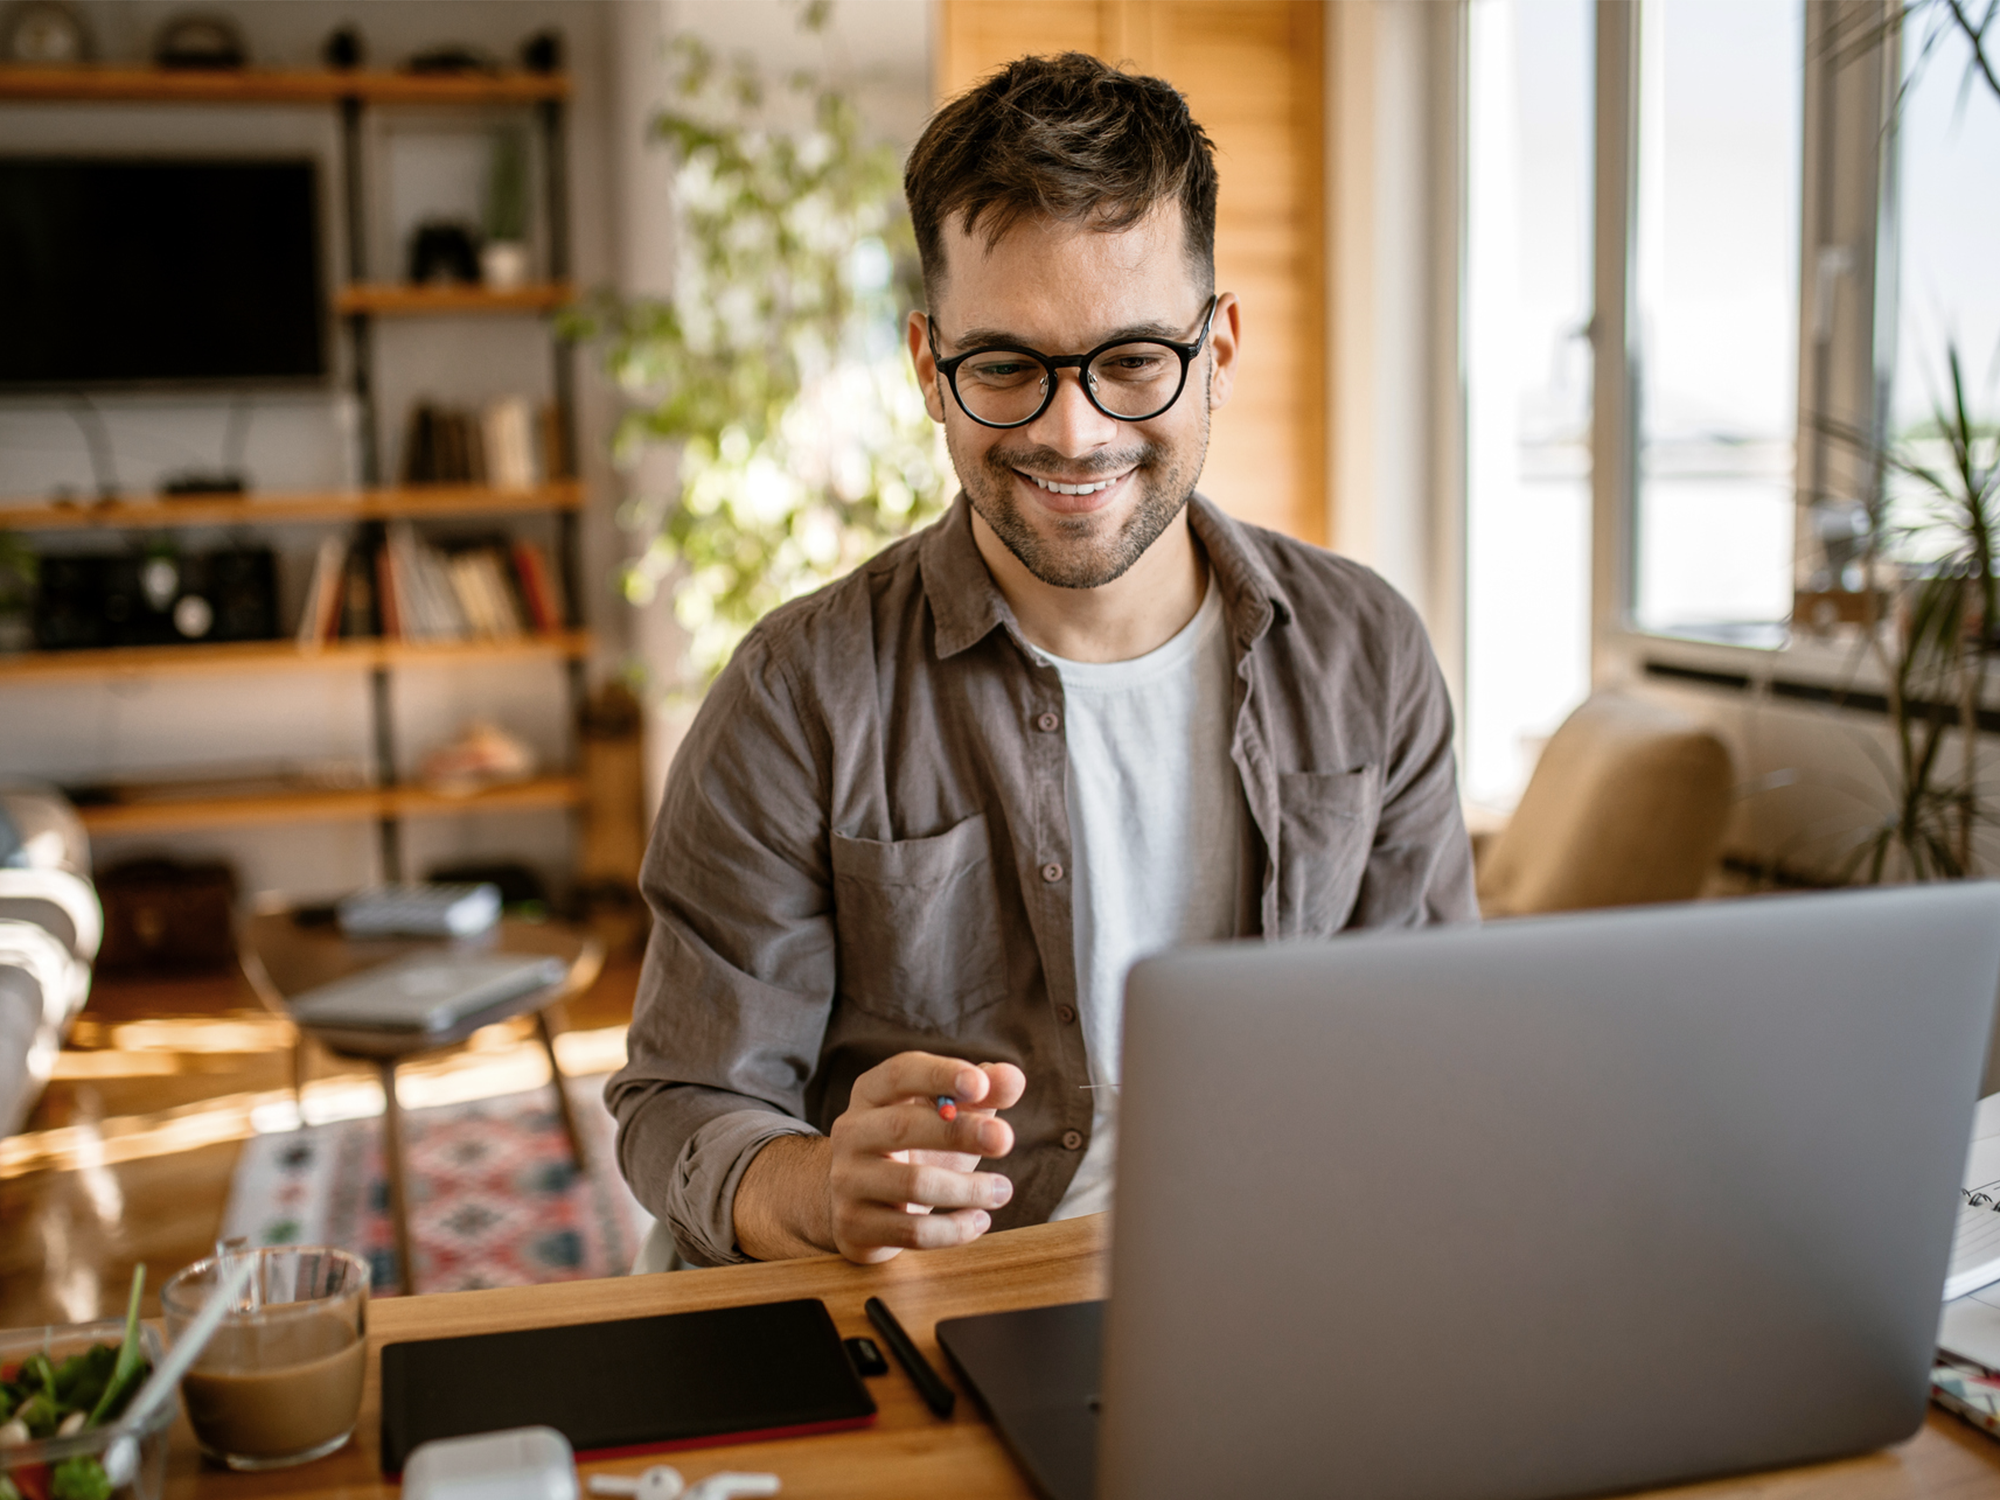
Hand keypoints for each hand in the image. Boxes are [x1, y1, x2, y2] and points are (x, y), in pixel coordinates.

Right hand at [829, 1052, 1023, 1263]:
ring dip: (967, 1188)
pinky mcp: (855, 1225)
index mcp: (872, 1093)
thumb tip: (1013, 1078)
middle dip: (959, 1132)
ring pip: (912, 1184)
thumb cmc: (917, 1147)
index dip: (940, 1075)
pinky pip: (911, 1230)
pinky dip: (954, 1229)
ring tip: (1003, 1189)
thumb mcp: (950, 1117)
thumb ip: (983, 1093)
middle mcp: (851, 1131)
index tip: (980, 1084)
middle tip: (1006, 1139)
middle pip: (902, 1126)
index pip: (900, 1073)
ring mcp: (847, 1180)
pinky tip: (980, 1220)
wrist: (866, 1203)